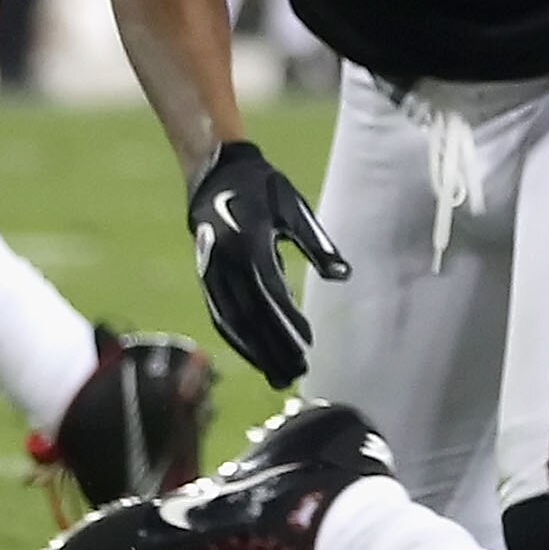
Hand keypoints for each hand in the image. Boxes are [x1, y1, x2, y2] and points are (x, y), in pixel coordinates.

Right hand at [187, 141, 348, 388]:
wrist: (215, 174)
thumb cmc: (263, 189)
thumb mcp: (294, 208)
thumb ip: (318, 244)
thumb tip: (343, 275)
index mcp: (248, 242)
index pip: (269, 292)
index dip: (287, 320)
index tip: (307, 342)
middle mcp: (224, 261)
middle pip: (249, 314)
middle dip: (272, 347)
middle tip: (297, 372)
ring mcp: (210, 271)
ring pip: (232, 320)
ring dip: (254, 351)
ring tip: (279, 375)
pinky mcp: (205, 277)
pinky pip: (219, 314)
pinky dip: (236, 338)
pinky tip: (254, 356)